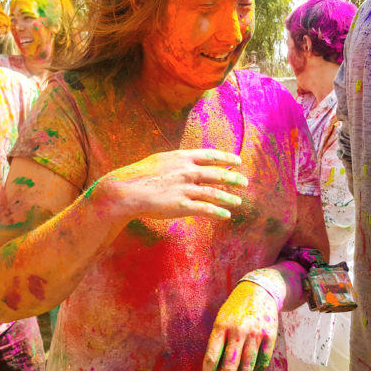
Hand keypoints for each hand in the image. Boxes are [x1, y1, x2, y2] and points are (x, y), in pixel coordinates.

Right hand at [95, 149, 247, 221]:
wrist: (126, 190)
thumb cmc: (140, 175)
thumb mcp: (160, 160)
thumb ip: (177, 161)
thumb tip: (189, 161)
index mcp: (182, 157)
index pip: (211, 156)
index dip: (226, 159)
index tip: (238, 161)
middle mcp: (187, 171)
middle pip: (217, 174)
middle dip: (233, 179)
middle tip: (244, 182)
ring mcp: (185, 188)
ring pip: (214, 193)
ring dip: (228, 198)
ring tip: (238, 201)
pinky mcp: (181, 205)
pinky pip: (205, 209)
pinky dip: (218, 212)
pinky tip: (226, 215)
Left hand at [199, 281, 277, 370]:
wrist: (259, 290)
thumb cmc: (234, 309)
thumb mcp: (220, 319)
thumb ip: (217, 341)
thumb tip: (213, 370)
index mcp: (221, 326)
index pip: (211, 358)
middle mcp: (238, 331)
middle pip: (229, 367)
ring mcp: (255, 334)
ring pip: (247, 368)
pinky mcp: (270, 336)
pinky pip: (262, 363)